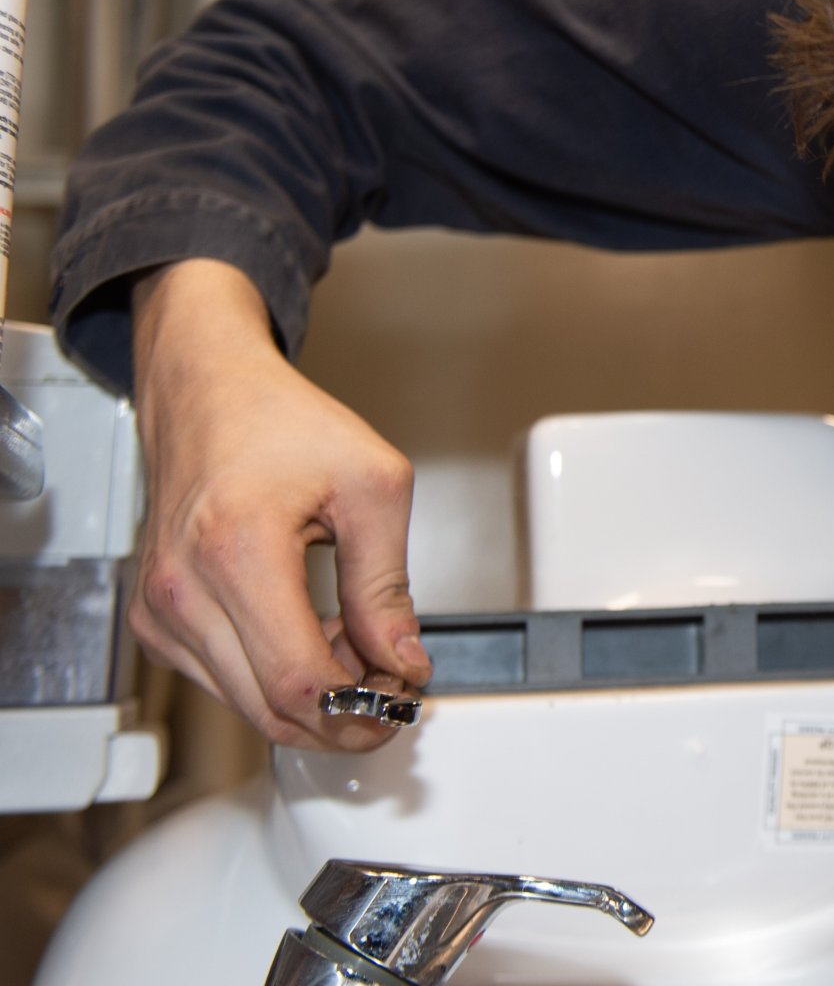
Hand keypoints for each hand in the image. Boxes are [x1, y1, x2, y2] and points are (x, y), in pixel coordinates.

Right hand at [128, 259, 430, 749]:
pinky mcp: (156, 620)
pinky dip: (278, 676)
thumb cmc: (280, 423)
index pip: (298, 682)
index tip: (403, 700)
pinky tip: (315, 633)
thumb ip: (388, 586)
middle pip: (270, 710)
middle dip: (346, 715)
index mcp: (236, 551)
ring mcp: (161, 610)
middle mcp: (183, 590)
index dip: (361, 710)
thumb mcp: (372, 488)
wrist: (207, 392)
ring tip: (361, 645)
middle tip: (395, 686)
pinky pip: (224, 681)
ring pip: (248, 705)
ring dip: (315, 697)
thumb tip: (403, 662)